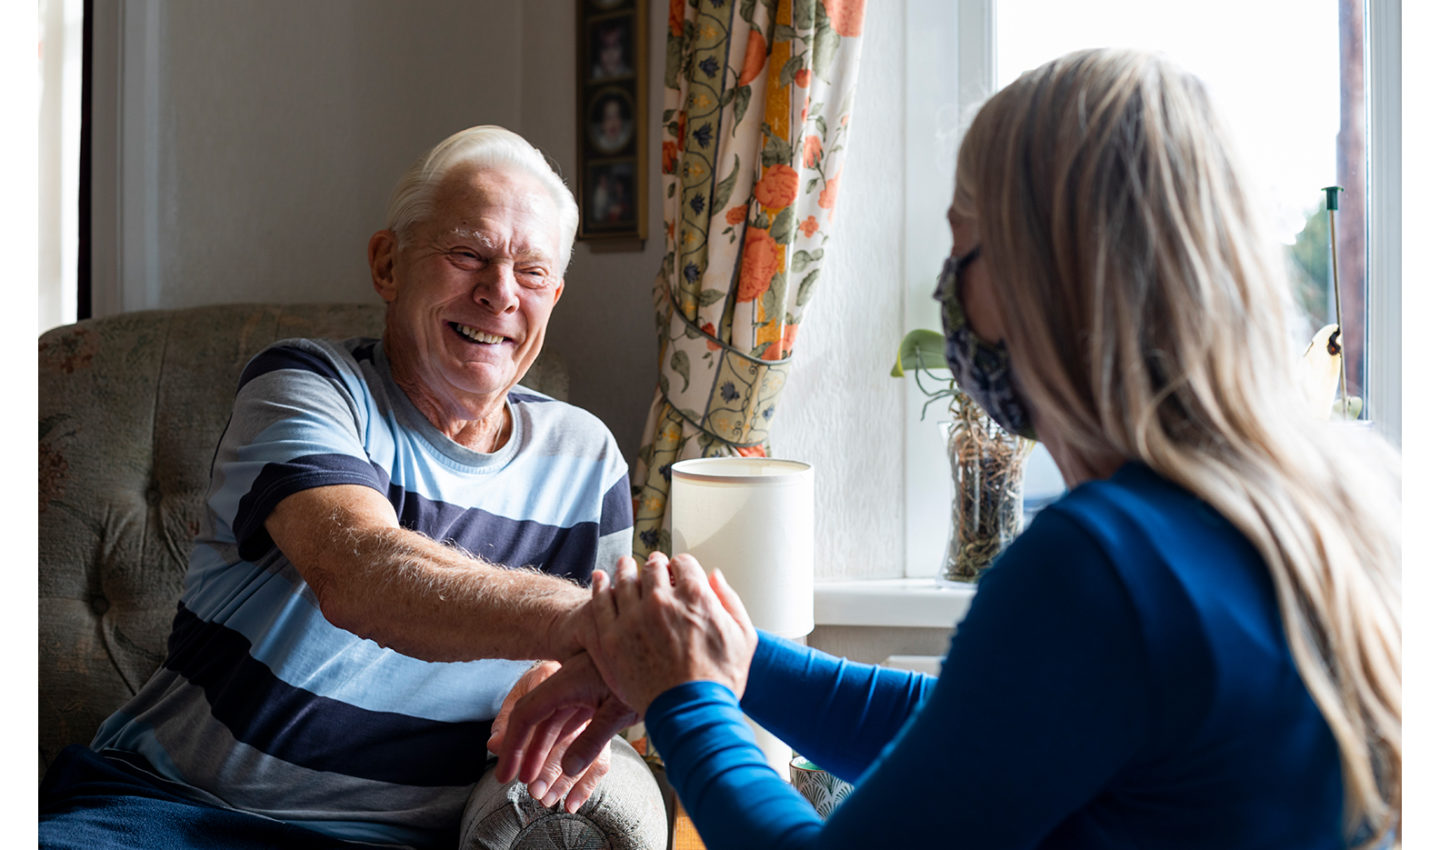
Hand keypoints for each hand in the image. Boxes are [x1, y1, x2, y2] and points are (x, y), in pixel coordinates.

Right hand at [489, 652, 638, 797]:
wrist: (668, 657)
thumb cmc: (652, 678)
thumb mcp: (620, 711)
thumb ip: (592, 741)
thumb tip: (568, 770)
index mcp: (569, 680)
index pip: (527, 712)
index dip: (513, 745)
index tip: (506, 773)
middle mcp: (570, 681)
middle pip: (536, 717)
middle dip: (523, 751)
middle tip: (511, 780)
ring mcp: (582, 687)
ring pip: (553, 721)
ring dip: (542, 750)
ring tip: (534, 780)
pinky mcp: (595, 693)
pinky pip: (570, 720)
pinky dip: (561, 742)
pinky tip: (559, 764)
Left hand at [586, 552, 758, 716]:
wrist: (692, 714)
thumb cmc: (720, 681)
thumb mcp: (743, 637)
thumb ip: (730, 600)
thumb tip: (715, 576)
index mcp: (696, 596)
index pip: (683, 563)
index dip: (680, 565)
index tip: (676, 570)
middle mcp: (662, 600)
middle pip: (653, 567)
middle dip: (654, 565)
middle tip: (651, 566)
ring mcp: (634, 618)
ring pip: (625, 579)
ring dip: (626, 569)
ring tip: (624, 566)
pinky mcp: (613, 637)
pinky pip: (601, 601)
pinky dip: (601, 585)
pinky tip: (600, 579)